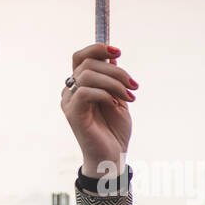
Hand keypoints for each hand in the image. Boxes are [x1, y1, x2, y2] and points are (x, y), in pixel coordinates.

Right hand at [62, 44, 134, 174]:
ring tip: (130, 97)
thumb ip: (114, 80)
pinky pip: (85, 92)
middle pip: (88, 64)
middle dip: (116, 71)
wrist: (113, 156)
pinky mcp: (72, 113)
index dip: (97, 49)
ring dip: (114, 83)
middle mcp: (72, 90)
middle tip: (134, 86)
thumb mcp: (119, 100)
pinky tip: (117, 104)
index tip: (118, 51)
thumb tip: (113, 56)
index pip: (81, 57)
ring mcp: (70, 101)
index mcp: (81, 85)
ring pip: (86, 75)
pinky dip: (105, 94)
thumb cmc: (115, 130)